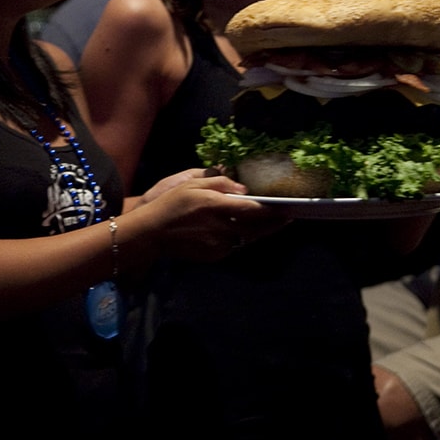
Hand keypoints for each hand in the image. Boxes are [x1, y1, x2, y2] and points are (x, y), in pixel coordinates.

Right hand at [131, 174, 289, 263]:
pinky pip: (234, 246)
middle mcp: (220, 228)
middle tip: (287, 218)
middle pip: (256, 228)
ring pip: (247, 238)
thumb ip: (221, 184)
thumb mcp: (192, 183)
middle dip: (274, 224)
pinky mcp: (214, 256)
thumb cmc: (171, 204)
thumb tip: (244, 191)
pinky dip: (241, 238)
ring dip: (259, 232)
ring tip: (270, 224)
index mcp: (215, 206)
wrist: (151, 233)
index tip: (287, 208)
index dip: (273, 211)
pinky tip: (244, 231)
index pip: (253, 210)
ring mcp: (218, 245)